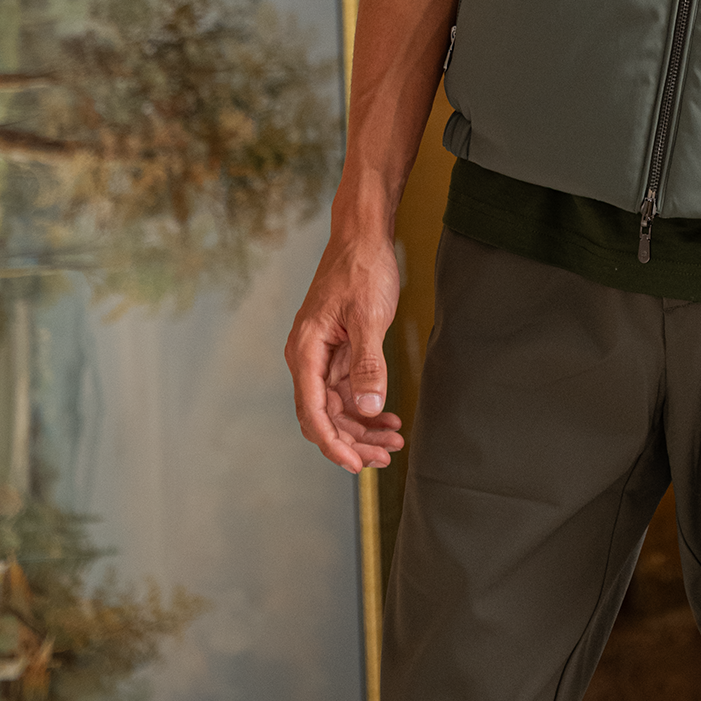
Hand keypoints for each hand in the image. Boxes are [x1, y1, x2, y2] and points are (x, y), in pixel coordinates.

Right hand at [285, 231, 405, 474]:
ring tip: (394, 440)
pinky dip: (367, 406)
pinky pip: (348, 390)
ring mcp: (322, 355)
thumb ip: (367, 365)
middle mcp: (308, 357)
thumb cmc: (362, 269)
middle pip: (325, 415)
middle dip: (354, 440)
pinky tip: (388, 417)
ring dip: (363, 427)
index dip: (334, 443)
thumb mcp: (369, 317)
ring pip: (338, 406)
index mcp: (306, 351)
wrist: (363, 235)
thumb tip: (366, 410)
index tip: (357, 465)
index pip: (314, 412)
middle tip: (386, 457)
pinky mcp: (338, 350)